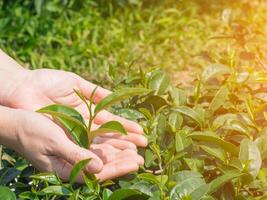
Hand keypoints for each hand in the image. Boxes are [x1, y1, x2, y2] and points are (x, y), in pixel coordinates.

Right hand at [0, 107, 143, 181]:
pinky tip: (119, 138)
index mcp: (66, 169)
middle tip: (141, 157)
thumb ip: (75, 156)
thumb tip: (98, 170)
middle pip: (103, 166)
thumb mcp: (53, 144)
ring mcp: (74, 152)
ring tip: (136, 148)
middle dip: (122, 161)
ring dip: (118, 151)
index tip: (135, 162)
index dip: (118, 168)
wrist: (16, 123)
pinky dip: (108, 141)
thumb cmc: (31, 132)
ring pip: (101, 155)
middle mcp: (73, 162)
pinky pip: (95, 143)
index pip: (98, 174)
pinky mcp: (74, 141)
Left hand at [3, 68, 146, 147]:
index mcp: (88, 110)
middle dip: (126, 142)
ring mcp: (74, 134)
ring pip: (99, 145)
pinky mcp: (63, 140)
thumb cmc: (47, 82)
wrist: (23, 87)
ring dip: (116, 150)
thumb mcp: (76, 82)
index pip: (112, 122)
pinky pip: (82, 149)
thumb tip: (116, 95)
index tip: (141, 131)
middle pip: (109, 136)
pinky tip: (111, 159)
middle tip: (143, 147)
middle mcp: (84, 125)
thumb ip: (96, 91)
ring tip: (134, 156)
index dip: (126, 127)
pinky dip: (97, 154)